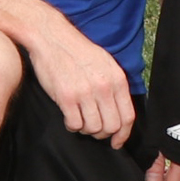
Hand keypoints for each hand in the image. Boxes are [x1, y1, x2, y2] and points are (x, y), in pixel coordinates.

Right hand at [23, 18, 137, 145]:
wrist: (52, 38)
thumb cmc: (78, 51)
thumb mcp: (106, 64)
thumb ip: (114, 86)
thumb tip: (118, 110)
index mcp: (117, 79)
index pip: (127, 116)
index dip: (123, 134)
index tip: (117, 142)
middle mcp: (104, 87)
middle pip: (111, 126)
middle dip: (103, 134)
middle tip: (94, 130)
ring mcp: (85, 93)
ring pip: (93, 128)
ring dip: (86, 129)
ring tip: (80, 119)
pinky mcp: (66, 97)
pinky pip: (74, 124)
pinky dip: (72, 126)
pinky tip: (70, 117)